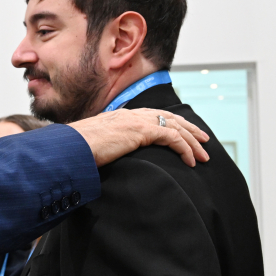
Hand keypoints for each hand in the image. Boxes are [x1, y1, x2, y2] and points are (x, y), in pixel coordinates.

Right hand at [68, 108, 208, 167]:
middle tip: (204, 140)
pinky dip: (184, 149)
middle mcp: (132, 114)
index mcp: (121, 116)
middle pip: (169, 117)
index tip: (184, 133)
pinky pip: (172, 138)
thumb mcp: (95, 143)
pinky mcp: (141, 131)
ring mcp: (137, 121)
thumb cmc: (77, 149)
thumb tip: (105, 155)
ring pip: (175, 127)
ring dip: (192, 142)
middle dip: (189, 129)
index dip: (171, 123)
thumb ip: (106, 144)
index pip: (153, 115)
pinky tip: (190, 161)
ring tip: (203, 156)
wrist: (71, 146)